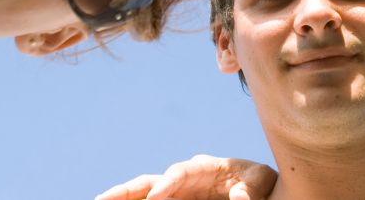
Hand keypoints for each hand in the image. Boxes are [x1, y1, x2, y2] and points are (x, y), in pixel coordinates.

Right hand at [95, 155, 277, 199]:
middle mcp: (184, 179)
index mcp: (204, 167)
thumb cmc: (260, 183)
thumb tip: (240, 198)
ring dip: (123, 199)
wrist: (261, 190)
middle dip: (127, 190)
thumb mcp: (261, 181)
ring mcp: (177, 194)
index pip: (181, 172)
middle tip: (102, 199)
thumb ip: (250, 187)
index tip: (156, 198)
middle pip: (151, 181)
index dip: (168, 184)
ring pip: (144, 195)